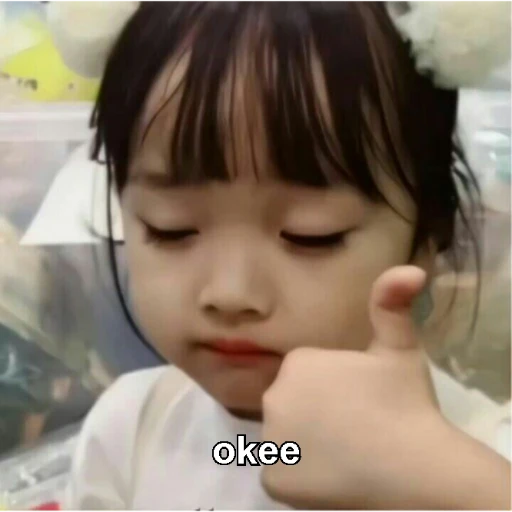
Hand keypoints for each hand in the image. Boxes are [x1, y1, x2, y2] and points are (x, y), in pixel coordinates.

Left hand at [261, 265, 449, 509]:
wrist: (414, 465)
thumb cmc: (404, 401)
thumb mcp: (399, 347)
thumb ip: (392, 302)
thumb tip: (410, 269)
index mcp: (297, 363)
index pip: (306, 376)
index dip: (332, 388)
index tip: (357, 398)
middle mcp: (274, 397)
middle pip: (291, 404)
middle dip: (314, 412)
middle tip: (352, 425)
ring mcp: (271, 441)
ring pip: (284, 437)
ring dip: (305, 443)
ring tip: (343, 450)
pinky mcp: (273, 480)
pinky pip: (280, 472)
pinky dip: (298, 476)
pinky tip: (330, 474)